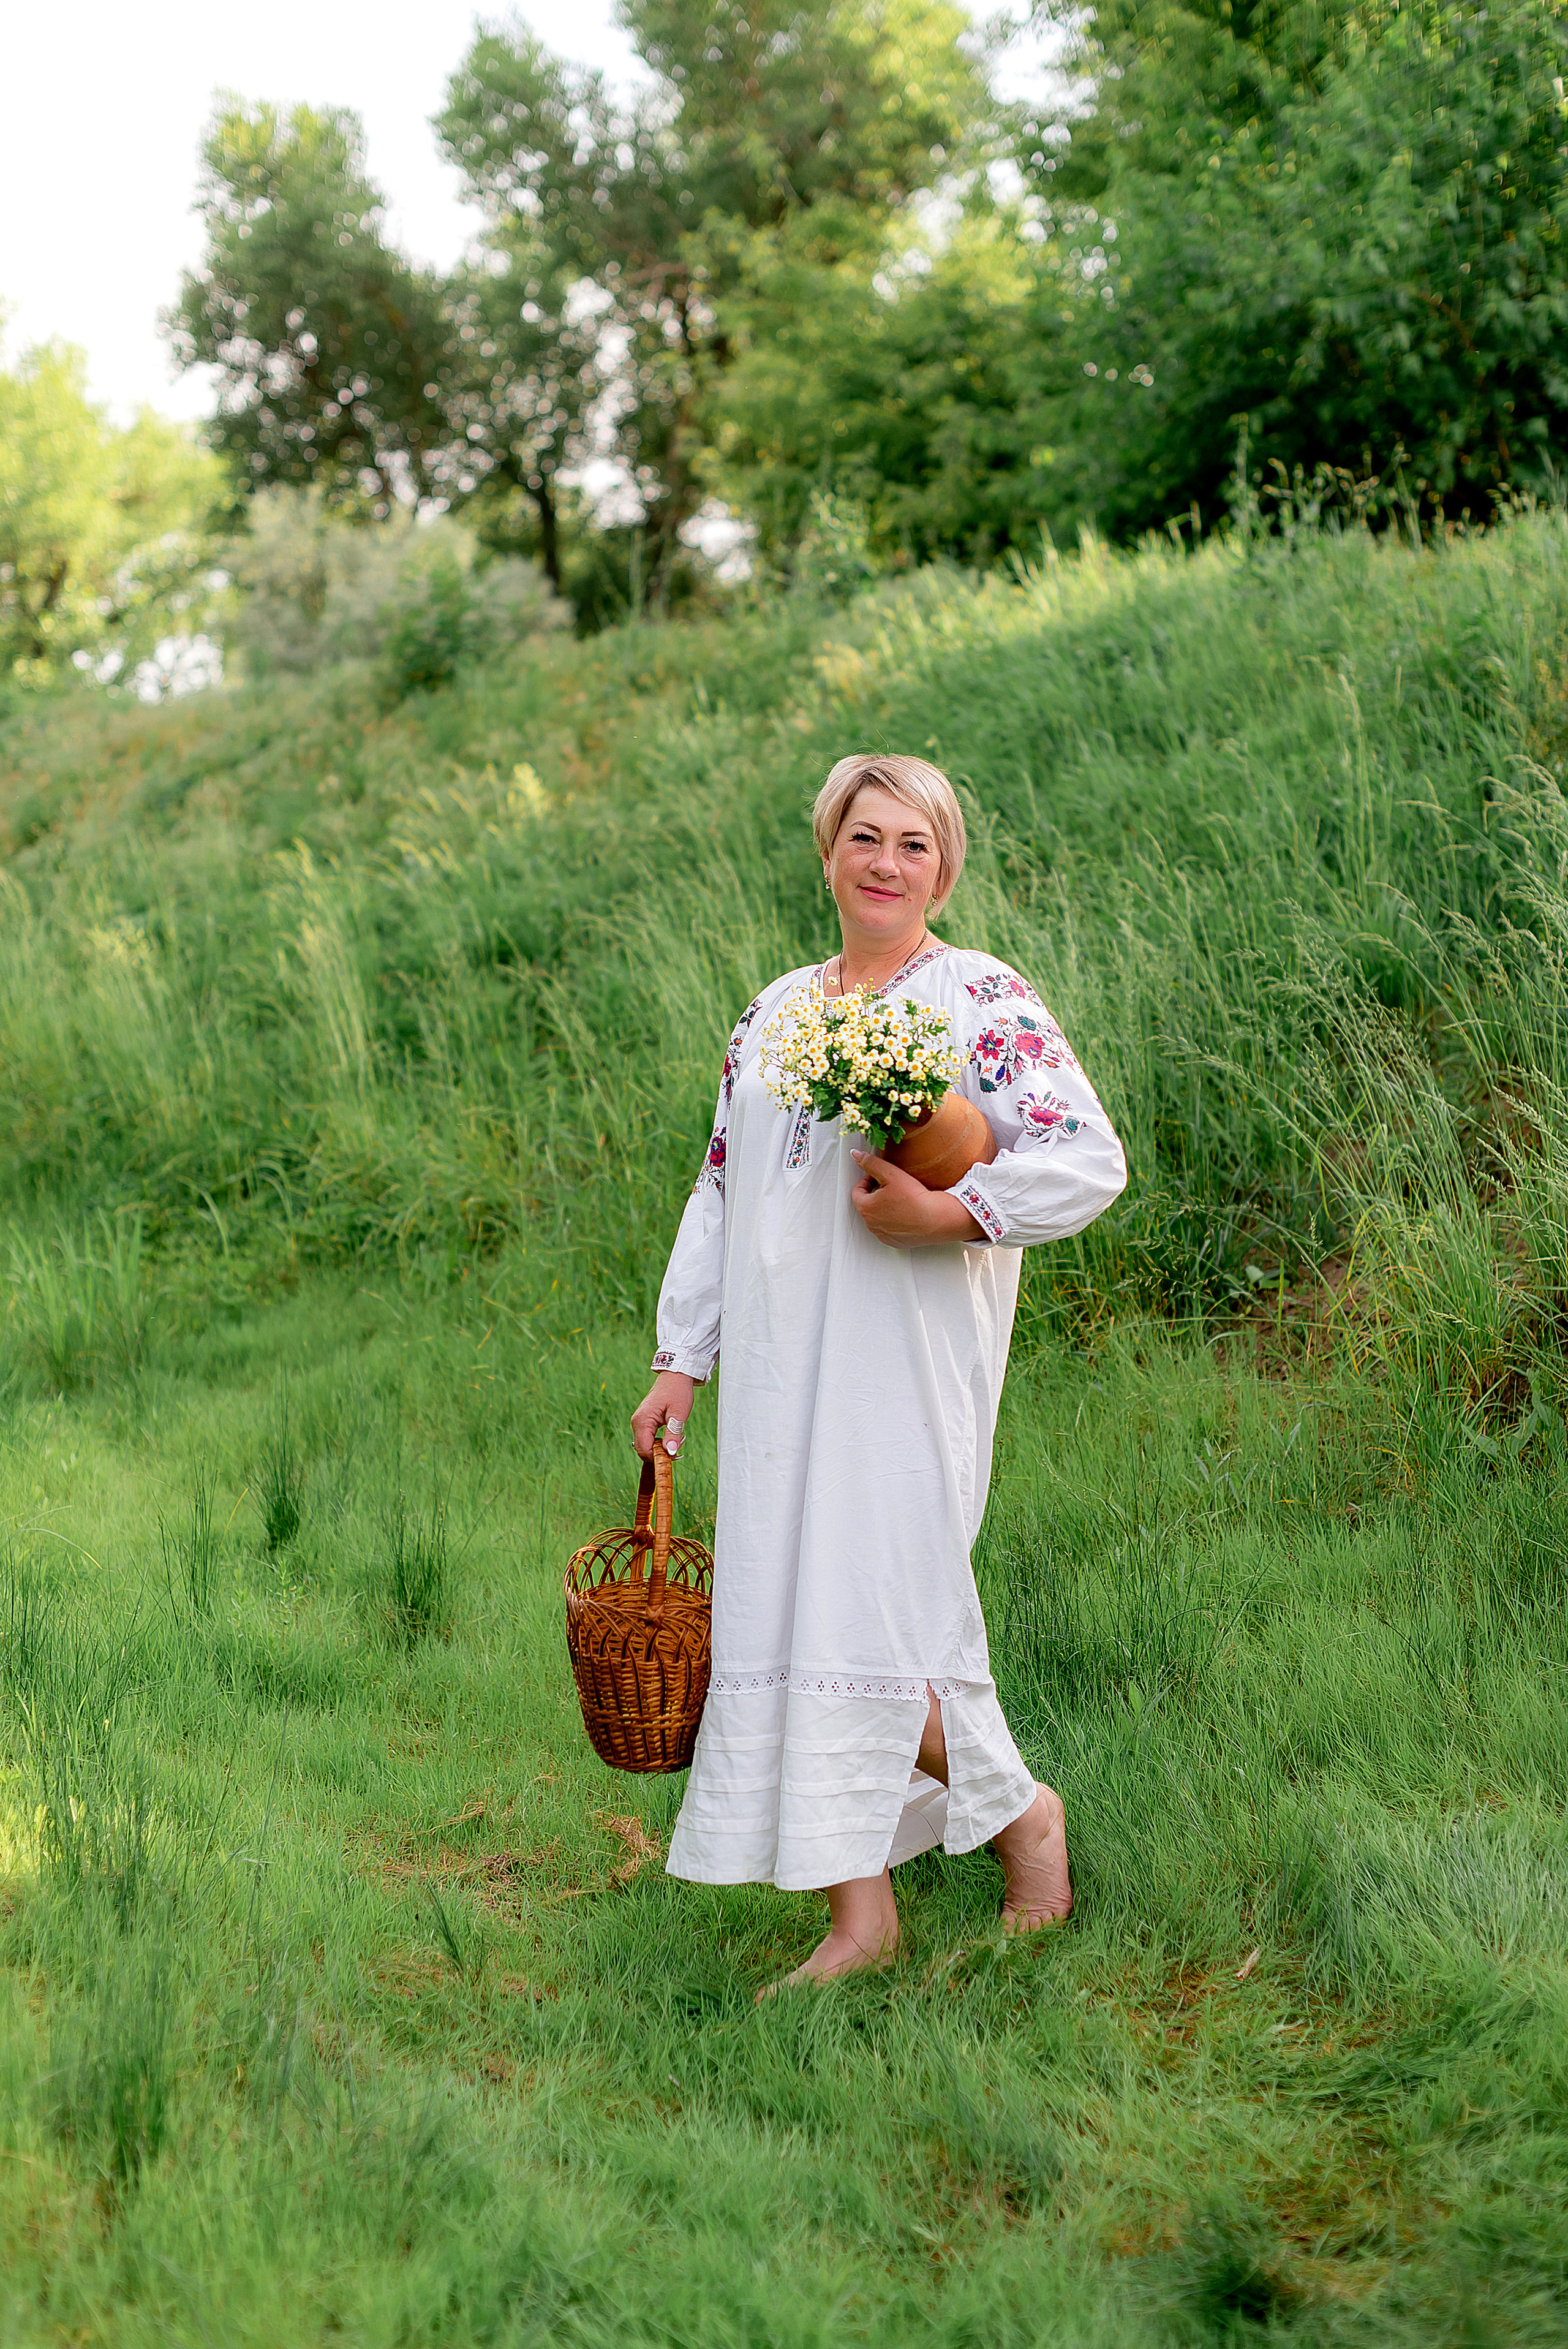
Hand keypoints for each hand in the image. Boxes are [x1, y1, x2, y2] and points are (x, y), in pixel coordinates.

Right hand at [631, 1370, 696, 1458]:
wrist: (675, 1377)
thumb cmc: (677, 1391)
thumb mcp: (679, 1414)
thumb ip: (673, 1434)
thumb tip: (670, 1452)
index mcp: (643, 1420)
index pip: (644, 1450)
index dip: (658, 1457)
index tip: (675, 1455)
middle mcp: (637, 1422)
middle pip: (642, 1450)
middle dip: (659, 1454)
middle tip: (678, 1449)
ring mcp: (639, 1422)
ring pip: (645, 1446)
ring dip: (659, 1449)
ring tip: (676, 1440)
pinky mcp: (643, 1421)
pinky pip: (647, 1439)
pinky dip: (658, 1442)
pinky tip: (670, 1437)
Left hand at [850, 1151, 983, 1247]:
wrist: (937, 1219)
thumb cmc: (915, 1199)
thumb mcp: (890, 1173)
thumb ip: (871, 1163)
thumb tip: (857, 1156)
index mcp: (866, 1209)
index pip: (857, 1192)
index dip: (867, 1180)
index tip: (878, 1176)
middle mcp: (871, 1225)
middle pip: (867, 1205)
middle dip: (876, 1194)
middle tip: (892, 1186)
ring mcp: (884, 1236)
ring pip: (879, 1218)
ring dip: (885, 1208)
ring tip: (901, 1199)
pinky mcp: (897, 1242)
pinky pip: (891, 1230)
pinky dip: (895, 1221)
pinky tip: (907, 1212)